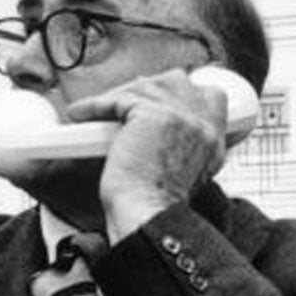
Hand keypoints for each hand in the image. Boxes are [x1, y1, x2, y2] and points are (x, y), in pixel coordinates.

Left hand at [82, 68, 226, 240]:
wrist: (148, 214)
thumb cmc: (157, 203)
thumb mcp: (187, 172)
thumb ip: (184, 144)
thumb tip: (162, 126)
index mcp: (214, 136)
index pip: (208, 94)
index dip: (178, 93)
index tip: (155, 103)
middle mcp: (202, 122)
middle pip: (176, 81)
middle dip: (147, 88)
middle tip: (124, 102)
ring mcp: (181, 114)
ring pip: (143, 87)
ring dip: (116, 96)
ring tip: (97, 109)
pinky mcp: (152, 113)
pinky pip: (117, 99)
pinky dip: (94, 105)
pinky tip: (81, 113)